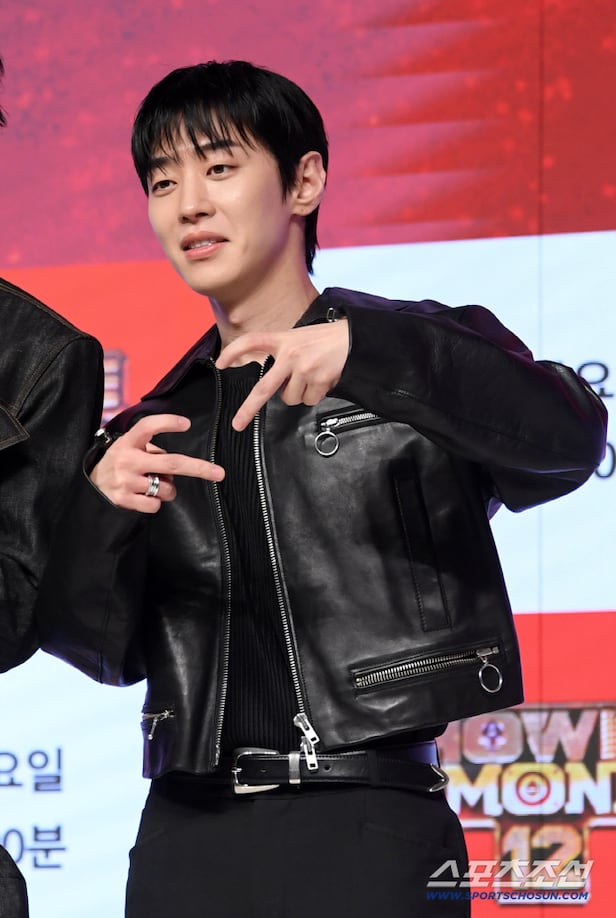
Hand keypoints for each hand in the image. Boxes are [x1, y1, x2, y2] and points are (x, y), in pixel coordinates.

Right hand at [90, 414, 224, 512]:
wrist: (89, 486)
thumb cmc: (119, 463)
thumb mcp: (129, 447)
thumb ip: (152, 450)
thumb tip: (178, 468)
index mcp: (129, 441)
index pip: (148, 426)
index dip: (167, 423)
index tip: (186, 424)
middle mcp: (127, 459)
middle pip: (171, 463)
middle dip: (199, 468)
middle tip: (219, 473)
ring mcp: (125, 480)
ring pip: (166, 489)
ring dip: (167, 490)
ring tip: (151, 485)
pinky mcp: (123, 499)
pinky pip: (155, 505)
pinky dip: (154, 503)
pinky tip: (142, 496)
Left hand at [215, 320, 348, 430]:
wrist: (355, 339)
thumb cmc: (326, 339)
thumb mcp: (299, 338)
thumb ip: (284, 356)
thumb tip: (278, 386)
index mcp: (282, 339)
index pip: (251, 341)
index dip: (234, 351)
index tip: (220, 363)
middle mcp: (290, 355)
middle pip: (263, 388)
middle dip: (249, 409)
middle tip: (237, 424)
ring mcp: (304, 369)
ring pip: (291, 398)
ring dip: (300, 393)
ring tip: (314, 375)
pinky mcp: (318, 380)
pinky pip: (310, 400)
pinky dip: (316, 394)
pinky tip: (324, 379)